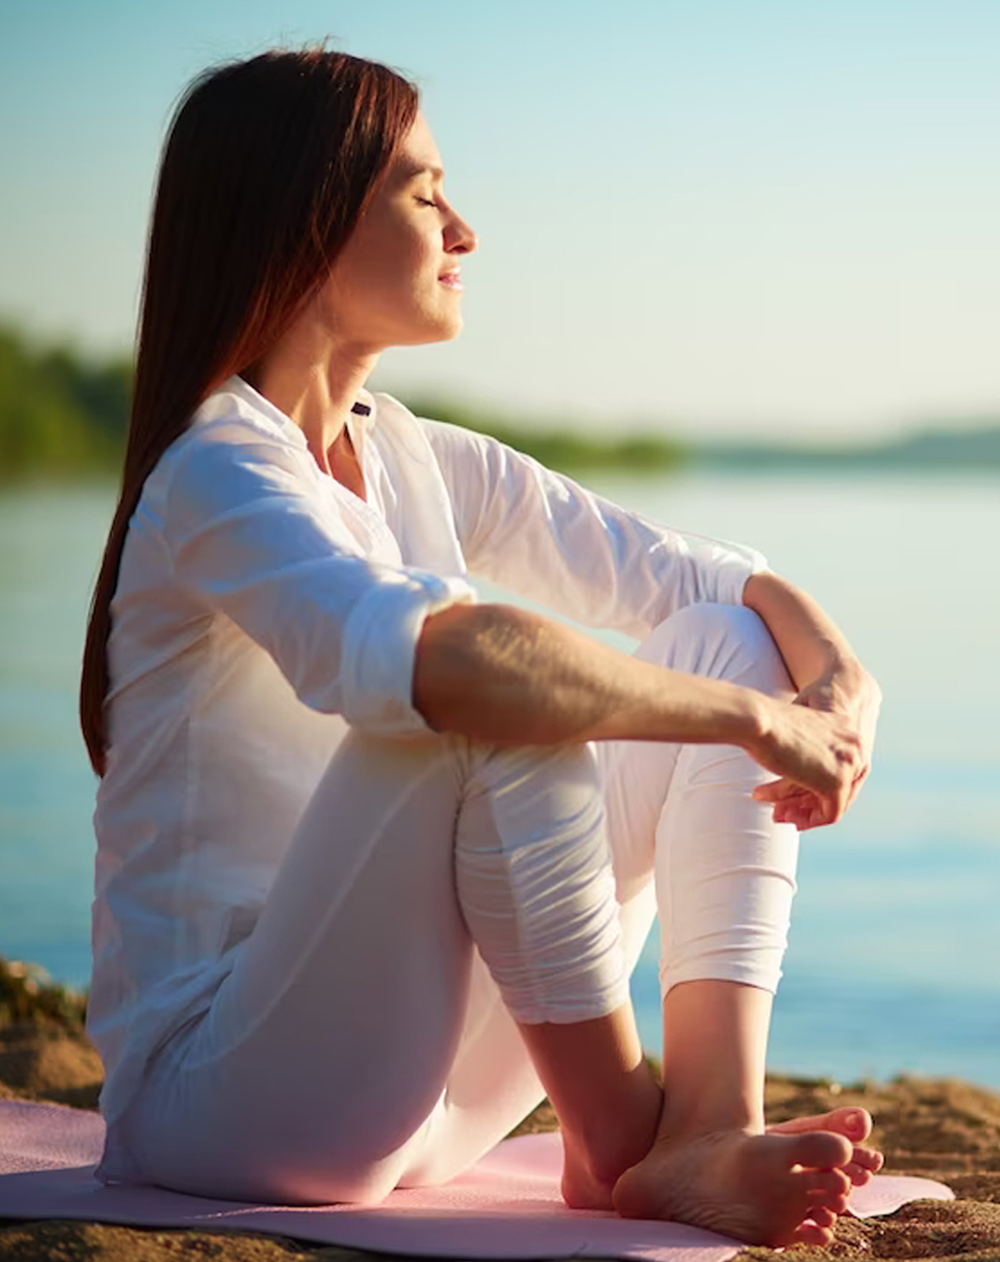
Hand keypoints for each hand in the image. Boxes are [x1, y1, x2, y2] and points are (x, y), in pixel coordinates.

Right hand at [751, 662, 880, 829]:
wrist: (757, 721)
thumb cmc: (766, 724)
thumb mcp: (796, 737)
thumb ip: (808, 754)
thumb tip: (802, 777)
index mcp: (847, 729)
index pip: (840, 769)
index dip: (815, 785)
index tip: (793, 795)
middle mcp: (855, 746)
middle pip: (840, 786)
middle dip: (808, 802)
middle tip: (782, 810)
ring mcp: (849, 764)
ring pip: (834, 801)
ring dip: (804, 813)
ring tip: (778, 815)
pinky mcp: (837, 783)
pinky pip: (829, 814)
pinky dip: (809, 820)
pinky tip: (789, 819)